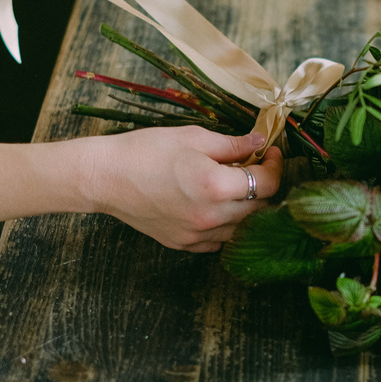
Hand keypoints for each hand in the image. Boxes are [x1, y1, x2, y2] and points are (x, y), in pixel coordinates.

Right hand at [80, 128, 282, 252]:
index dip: (275, 166)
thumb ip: (233, 144)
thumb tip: (261, 141)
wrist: (105, 177)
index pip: (267, 184)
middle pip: (259, 208)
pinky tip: (214, 205)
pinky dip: (225, 225)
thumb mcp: (193, 137)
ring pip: (242, 229)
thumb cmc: (146, 151)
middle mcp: (211, 217)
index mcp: (216, 186)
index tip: (270, 153)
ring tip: (232, 186)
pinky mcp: (184, 244)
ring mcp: (197, 235)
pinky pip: (218, 240)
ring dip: (246, 208)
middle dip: (263, 186)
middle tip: (253, 166)